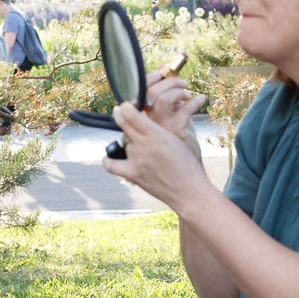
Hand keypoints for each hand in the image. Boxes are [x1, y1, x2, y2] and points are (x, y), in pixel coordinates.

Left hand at [109, 93, 212, 208]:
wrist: (189, 191)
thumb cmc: (186, 164)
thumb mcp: (174, 140)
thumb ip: (156, 129)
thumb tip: (139, 120)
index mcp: (157, 133)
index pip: (129, 112)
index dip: (126, 106)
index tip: (128, 106)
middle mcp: (144, 145)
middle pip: (122, 123)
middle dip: (120, 115)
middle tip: (121, 114)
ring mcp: (137, 160)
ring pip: (124, 142)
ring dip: (128, 141)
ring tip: (140, 147)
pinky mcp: (133, 175)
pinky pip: (111, 165)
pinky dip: (109, 159)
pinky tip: (113, 156)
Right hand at [142, 71, 204, 141]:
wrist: (184, 158)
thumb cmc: (177, 132)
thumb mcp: (170, 111)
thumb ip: (167, 95)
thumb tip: (167, 71)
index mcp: (144, 114)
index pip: (142, 90)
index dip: (152, 77)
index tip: (163, 70)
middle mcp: (148, 120)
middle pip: (152, 92)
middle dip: (169, 82)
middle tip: (183, 83)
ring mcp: (161, 126)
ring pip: (163, 99)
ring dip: (178, 91)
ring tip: (187, 94)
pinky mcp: (175, 130)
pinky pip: (184, 110)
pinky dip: (195, 102)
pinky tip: (201, 99)